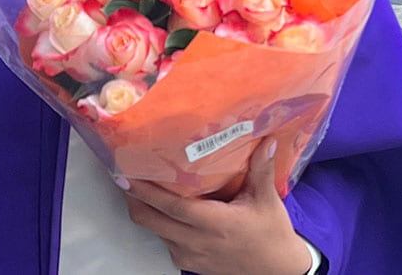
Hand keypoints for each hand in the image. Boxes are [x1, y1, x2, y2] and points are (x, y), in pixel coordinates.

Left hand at [120, 138, 311, 274]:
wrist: (278, 273)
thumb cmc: (272, 234)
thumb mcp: (267, 200)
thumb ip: (261, 168)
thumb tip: (266, 139)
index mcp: (215, 225)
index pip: (171, 207)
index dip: (145, 191)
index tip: (126, 173)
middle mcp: (197, 242)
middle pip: (150, 219)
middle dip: (132, 197)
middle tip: (123, 172)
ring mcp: (190, 256)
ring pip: (153, 230)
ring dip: (143, 209)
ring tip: (135, 184)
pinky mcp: (189, 263)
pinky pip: (163, 240)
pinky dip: (156, 222)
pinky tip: (158, 205)